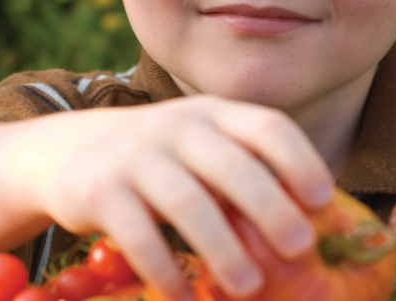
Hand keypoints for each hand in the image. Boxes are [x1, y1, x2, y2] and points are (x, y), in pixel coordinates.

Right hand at [14, 95, 333, 300]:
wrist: (72, 151)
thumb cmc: (165, 158)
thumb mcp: (205, 148)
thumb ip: (247, 170)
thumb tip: (311, 219)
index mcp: (215, 114)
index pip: (268, 126)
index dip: (300, 161)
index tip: (323, 199)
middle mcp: (179, 126)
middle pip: (233, 166)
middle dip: (271, 208)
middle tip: (300, 247)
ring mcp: (137, 155)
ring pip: (189, 203)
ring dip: (223, 249)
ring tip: (249, 288)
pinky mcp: (101, 190)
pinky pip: (139, 234)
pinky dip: (165, 269)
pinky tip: (186, 296)